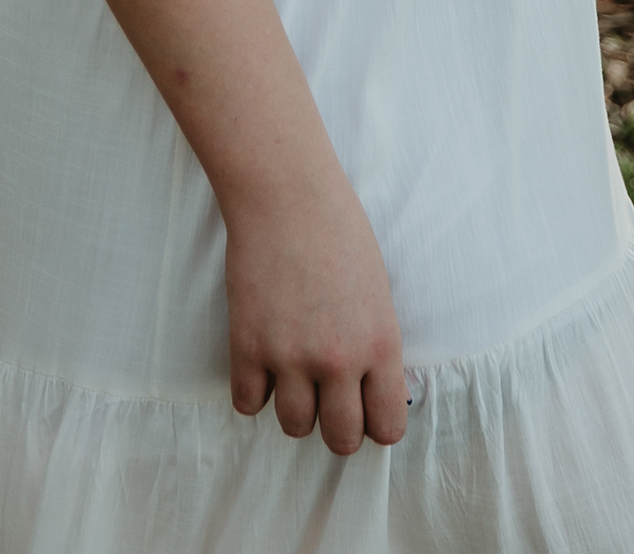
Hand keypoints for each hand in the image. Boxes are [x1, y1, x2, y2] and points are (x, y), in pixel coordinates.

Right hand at [224, 170, 408, 454]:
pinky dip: (253, 390)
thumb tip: (372, 392)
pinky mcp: (247, 346)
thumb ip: (376, 346)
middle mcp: (337, 360)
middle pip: (340, 439)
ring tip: (293, 376)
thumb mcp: (378, 292)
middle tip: (328, 400)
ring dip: (294, 408)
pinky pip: (248, 403)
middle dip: (336, 427)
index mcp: (380, 344)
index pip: (387, 427)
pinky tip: (261, 363)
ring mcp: (289, 356)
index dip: (376, 424)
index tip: (365, 409)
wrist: (286, 195)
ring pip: (294, 426)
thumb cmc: (339, 232)